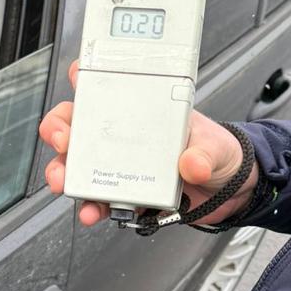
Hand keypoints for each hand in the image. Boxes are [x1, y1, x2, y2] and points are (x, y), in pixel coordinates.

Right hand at [41, 62, 258, 227]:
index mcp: (142, 111)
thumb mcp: (215, 145)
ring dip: (64, 173)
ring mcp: (121, 166)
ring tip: (65, 183)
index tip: (78, 80)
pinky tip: (92, 211)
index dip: (86, 78)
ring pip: (78, 165)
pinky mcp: (125, 194)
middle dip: (59, 131)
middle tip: (64, 142)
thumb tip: (190, 163)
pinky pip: (98, 199)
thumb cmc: (218, 152)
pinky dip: (91, 207)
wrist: (231, 191)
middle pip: (77, 126)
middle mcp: (124, 136)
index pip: (106, 87)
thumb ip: (203, 154)